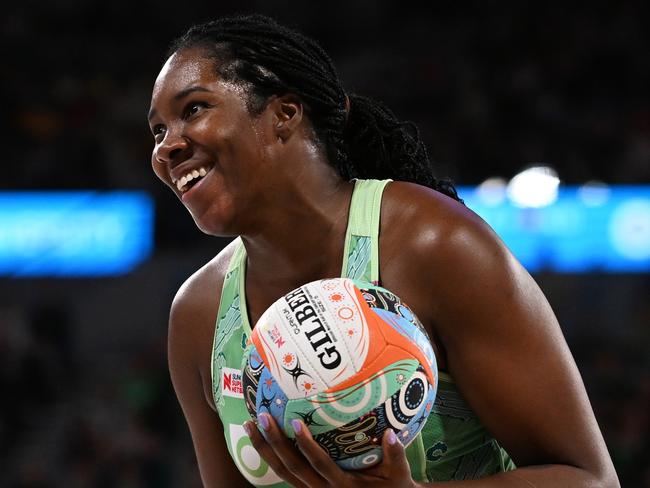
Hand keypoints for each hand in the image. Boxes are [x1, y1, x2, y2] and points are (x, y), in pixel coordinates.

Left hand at [243, 413, 417, 487]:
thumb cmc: (395, 486)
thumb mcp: (399, 474)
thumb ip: (395, 455)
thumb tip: (391, 434)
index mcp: (342, 485)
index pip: (319, 463)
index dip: (306, 444)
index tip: (295, 422)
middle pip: (291, 467)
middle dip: (274, 443)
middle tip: (262, 418)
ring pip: (282, 472)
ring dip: (264, 449)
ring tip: (251, 426)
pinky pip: (284, 474)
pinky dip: (270, 457)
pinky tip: (259, 440)